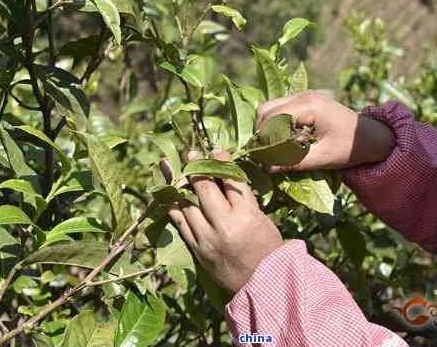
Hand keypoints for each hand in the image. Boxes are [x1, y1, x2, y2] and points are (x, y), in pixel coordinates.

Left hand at [166, 151, 283, 292]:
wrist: (262, 284)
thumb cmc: (267, 248)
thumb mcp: (261, 218)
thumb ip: (243, 199)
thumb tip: (224, 175)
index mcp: (247, 216)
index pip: (231, 181)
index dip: (222, 162)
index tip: (216, 151)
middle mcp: (224, 226)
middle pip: (205, 189)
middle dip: (197, 168)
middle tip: (191, 155)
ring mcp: (207, 239)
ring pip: (187, 204)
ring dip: (181, 185)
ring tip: (176, 171)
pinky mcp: (197, 249)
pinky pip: (180, 223)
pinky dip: (174, 207)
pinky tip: (169, 195)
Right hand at [256, 90, 394, 171]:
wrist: (373, 136)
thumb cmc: (351, 147)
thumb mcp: (324, 158)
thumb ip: (294, 162)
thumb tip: (267, 168)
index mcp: (309, 106)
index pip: (272, 119)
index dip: (263, 139)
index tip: (262, 159)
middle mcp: (303, 95)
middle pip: (265, 110)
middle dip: (261, 132)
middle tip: (264, 155)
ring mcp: (303, 95)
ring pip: (270, 108)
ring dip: (266, 128)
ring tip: (272, 149)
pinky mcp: (304, 101)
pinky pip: (279, 109)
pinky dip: (275, 124)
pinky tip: (282, 141)